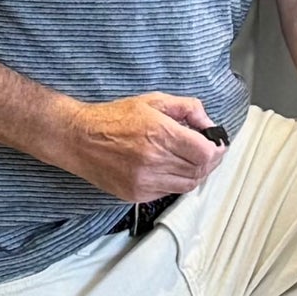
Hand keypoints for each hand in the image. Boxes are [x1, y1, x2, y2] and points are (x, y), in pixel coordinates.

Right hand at [55, 92, 228, 201]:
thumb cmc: (113, 117)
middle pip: (199, 170)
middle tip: (208, 152)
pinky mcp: (136, 194)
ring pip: (186, 185)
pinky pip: (167, 193)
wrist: (79, 138)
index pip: (205, 153)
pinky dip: (175, 182)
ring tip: (190, 160)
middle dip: (209, 161)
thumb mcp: (153, 101)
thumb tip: (208, 122)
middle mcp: (154, 160)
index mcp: (161, 134)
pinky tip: (169, 168)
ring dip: (194, 173)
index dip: (217, 149)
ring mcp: (144, 181)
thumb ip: (187, 108)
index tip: (217, 144)